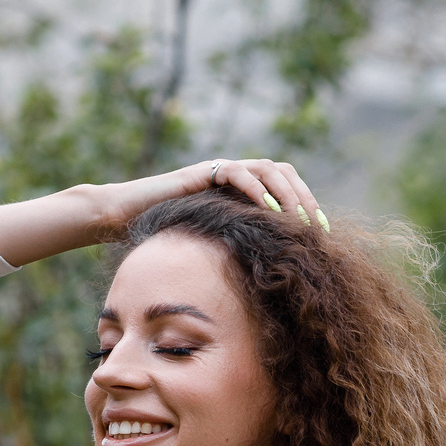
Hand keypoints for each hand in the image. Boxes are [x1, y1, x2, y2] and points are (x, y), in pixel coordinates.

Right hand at [109, 157, 326, 233]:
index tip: (321, 234)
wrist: (123, 217)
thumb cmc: (164, 237)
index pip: (286, 187)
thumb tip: (269, 278)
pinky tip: (267, 210)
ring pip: (266, 168)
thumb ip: (237, 248)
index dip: (307, 206)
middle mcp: (235, 177)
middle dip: (305, 197)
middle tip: (316, 227)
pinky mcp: (202, 172)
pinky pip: (236, 172)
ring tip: (297, 219)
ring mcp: (219, 171)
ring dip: (287, 192)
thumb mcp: (212, 246)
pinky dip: (256, 188)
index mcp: (242, 192)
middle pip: (283, 172)